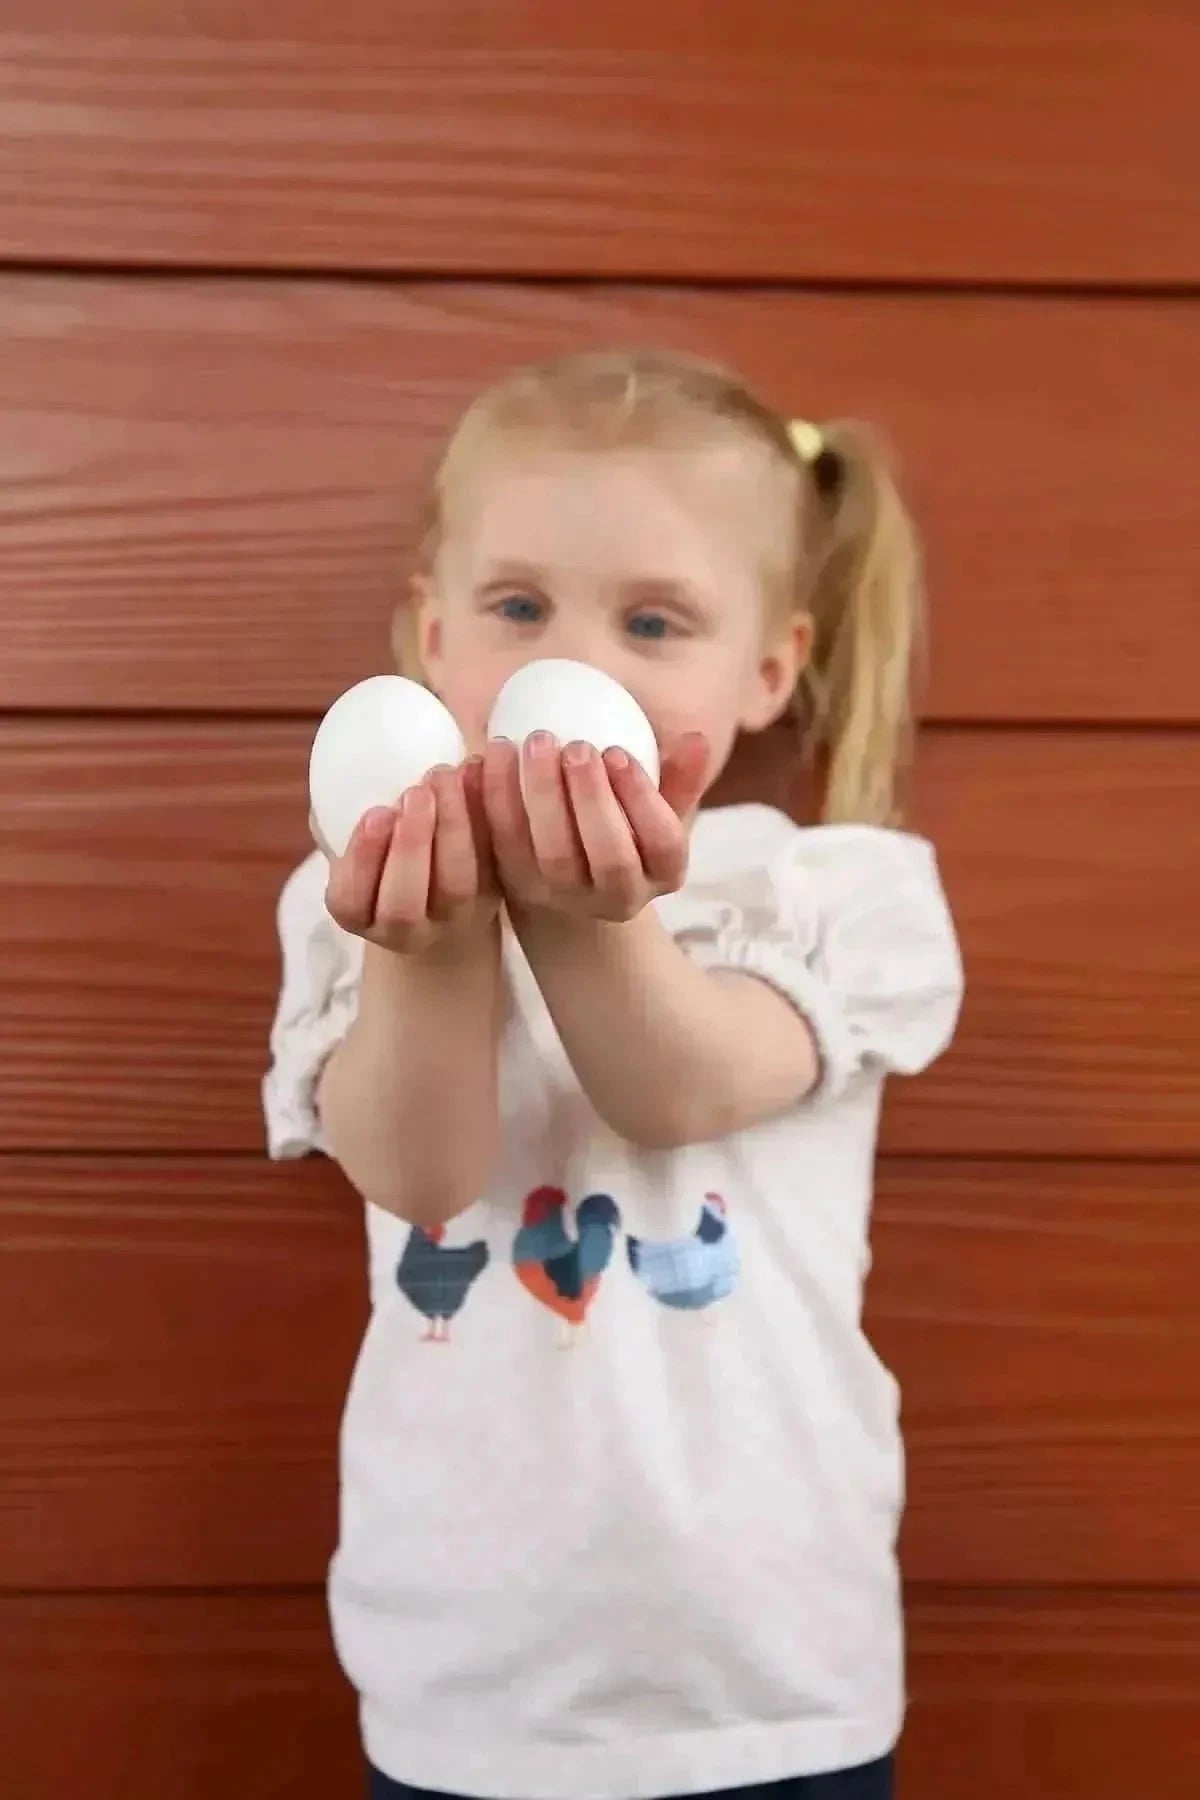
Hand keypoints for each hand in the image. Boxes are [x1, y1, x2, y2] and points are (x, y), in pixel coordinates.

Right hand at [316, 758, 499, 955]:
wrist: (443, 878)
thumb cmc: (385, 847)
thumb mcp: (361, 835)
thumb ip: (349, 814)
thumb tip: (351, 769)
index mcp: (361, 915)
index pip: (350, 901)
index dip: (362, 859)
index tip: (376, 812)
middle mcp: (408, 930)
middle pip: (404, 907)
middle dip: (409, 847)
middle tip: (416, 792)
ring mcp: (456, 917)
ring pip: (456, 886)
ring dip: (452, 827)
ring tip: (447, 777)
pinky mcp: (498, 894)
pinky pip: (495, 863)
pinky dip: (487, 817)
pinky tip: (479, 773)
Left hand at [482, 731, 708, 923]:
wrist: (572, 873)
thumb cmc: (625, 825)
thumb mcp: (659, 805)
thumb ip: (679, 776)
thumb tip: (698, 739)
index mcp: (663, 874)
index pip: (663, 844)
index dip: (643, 799)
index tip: (618, 752)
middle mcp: (619, 897)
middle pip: (611, 858)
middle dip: (593, 798)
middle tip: (576, 746)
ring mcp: (568, 898)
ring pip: (554, 855)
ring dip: (543, 795)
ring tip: (537, 742)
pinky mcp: (520, 887)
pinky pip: (506, 845)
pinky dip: (497, 800)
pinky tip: (495, 755)